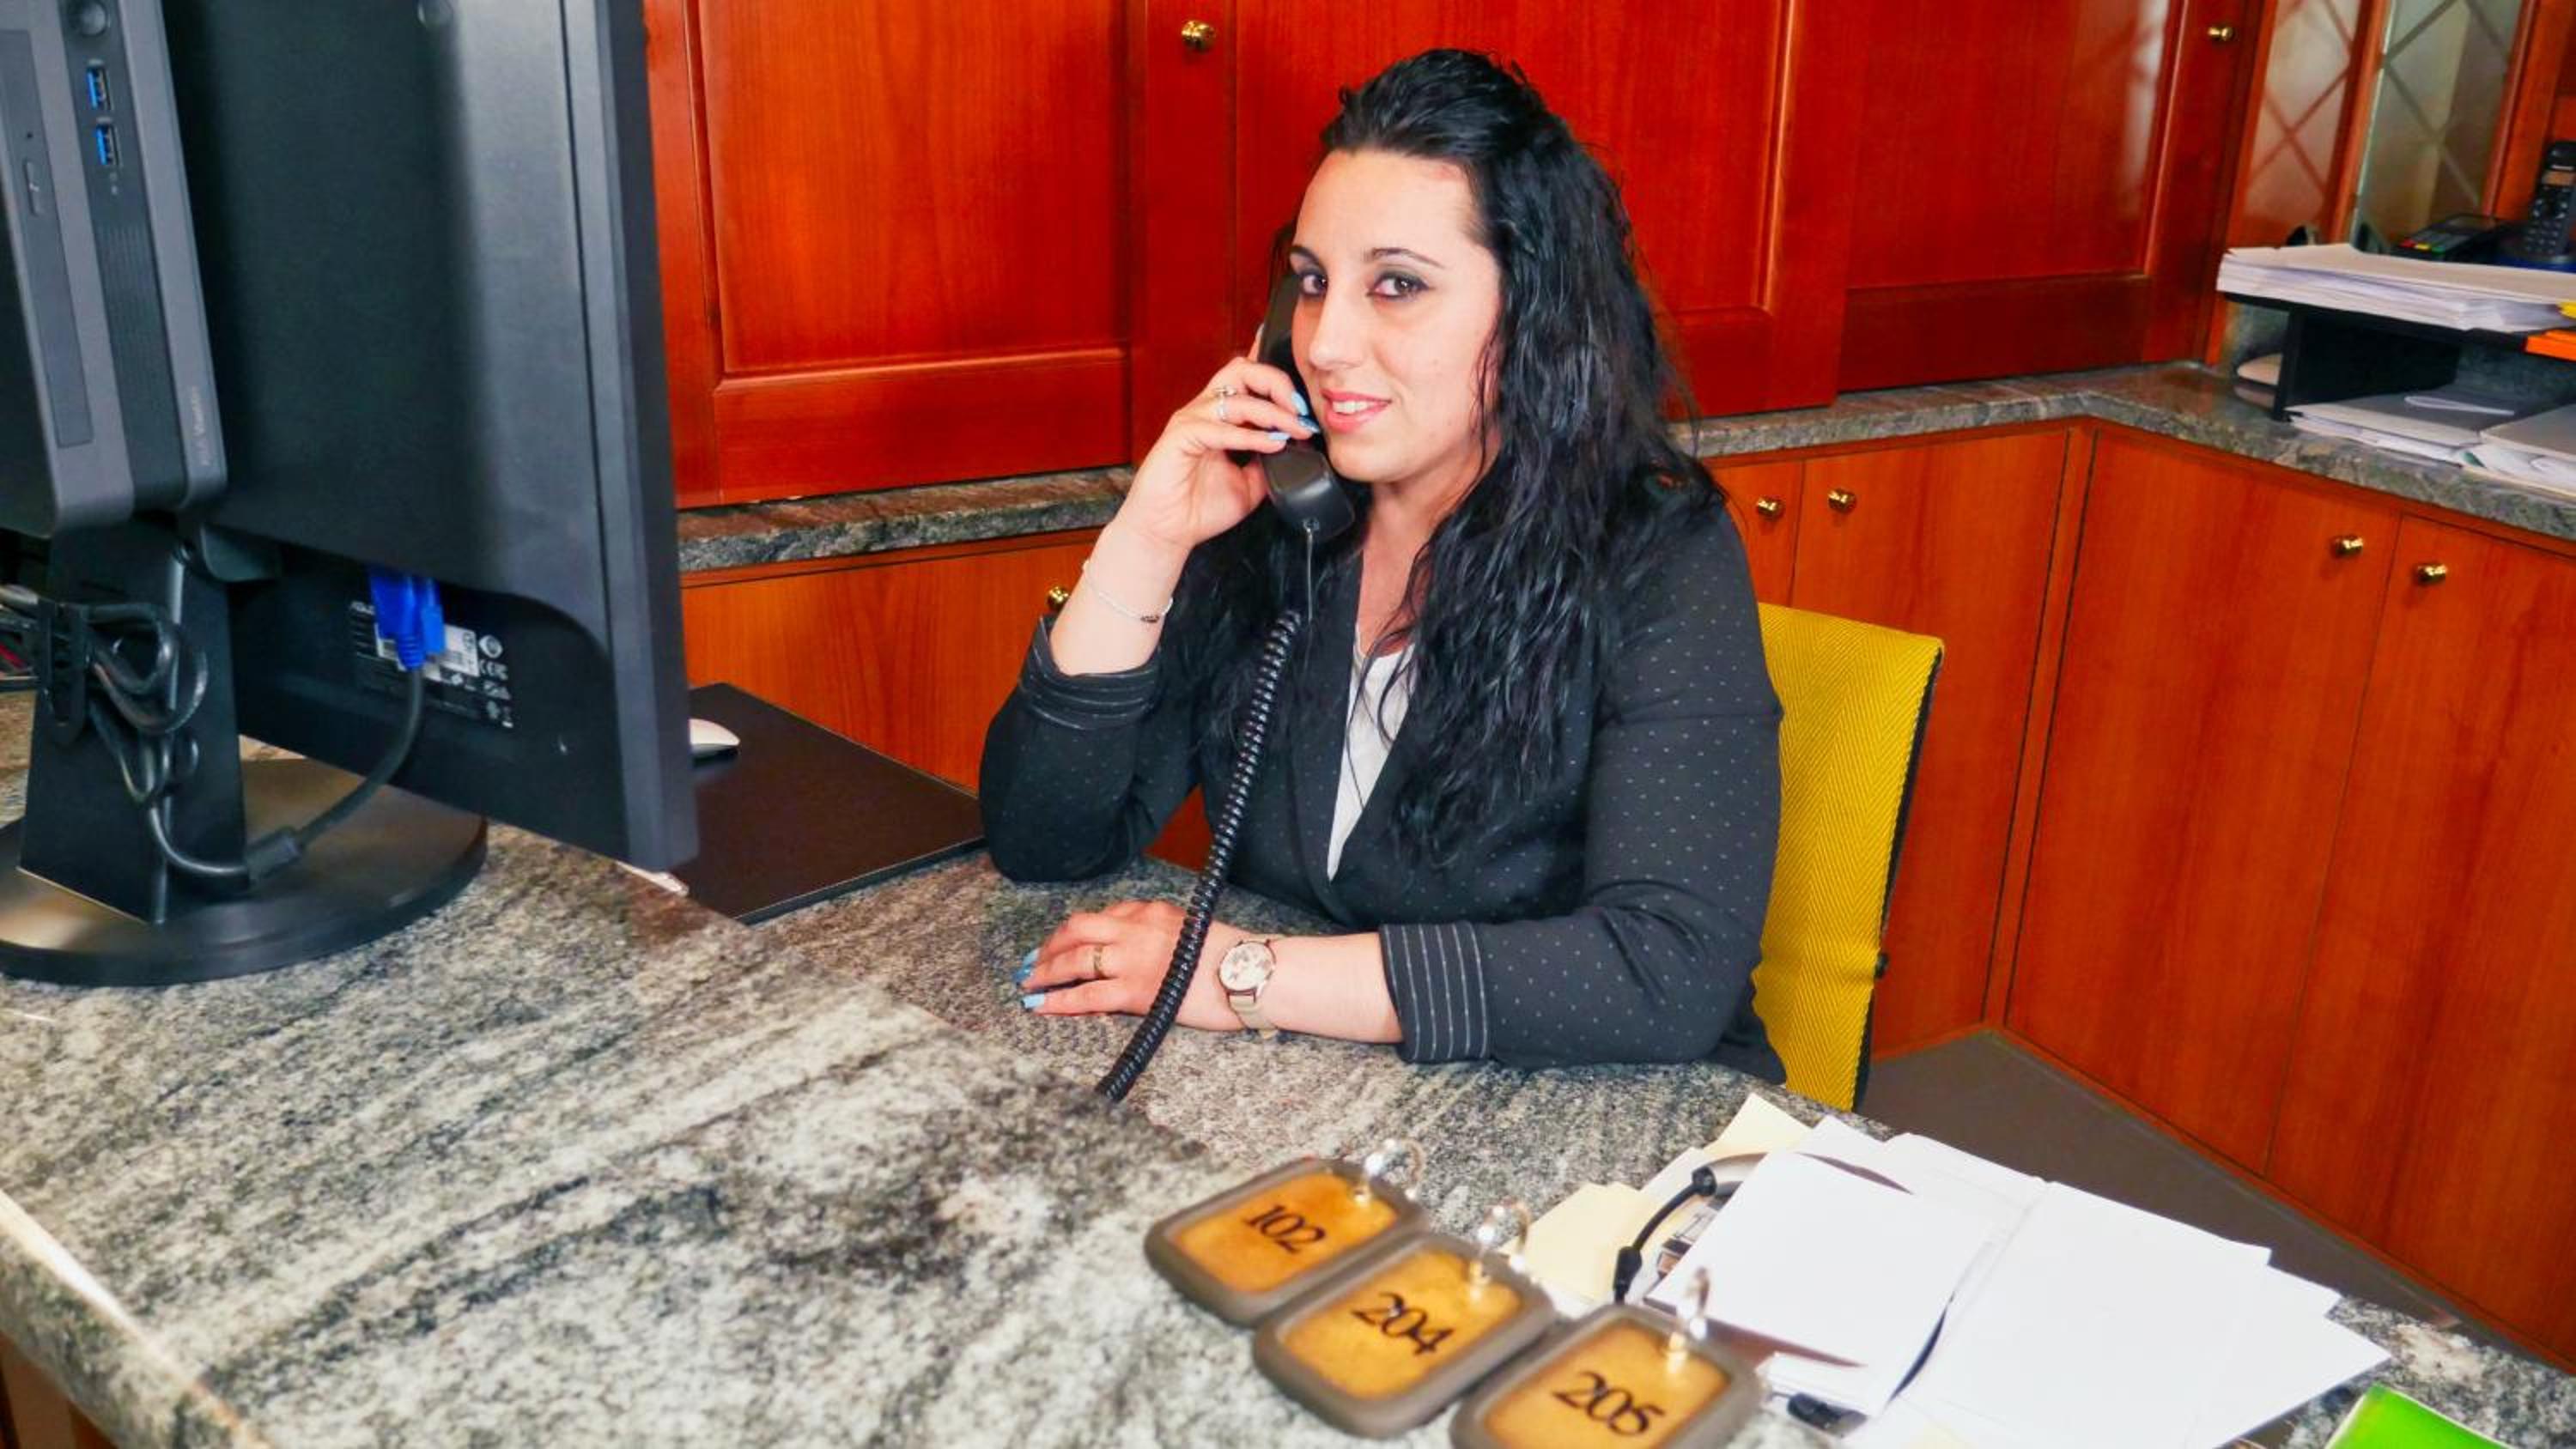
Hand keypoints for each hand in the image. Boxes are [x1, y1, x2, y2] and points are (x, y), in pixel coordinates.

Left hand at [1022, 899, 1254, 1031]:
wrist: (1252, 975)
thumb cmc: (1233, 958)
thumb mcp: (1191, 930)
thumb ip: (1161, 932)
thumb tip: (1137, 948)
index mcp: (1152, 911)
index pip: (1103, 916)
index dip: (1075, 932)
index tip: (1062, 943)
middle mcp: (1138, 927)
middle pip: (1078, 929)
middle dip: (1050, 946)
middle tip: (1034, 962)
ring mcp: (1134, 958)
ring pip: (1075, 959)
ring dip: (1045, 971)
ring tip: (1029, 985)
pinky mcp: (1136, 990)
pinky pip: (1086, 994)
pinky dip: (1058, 1000)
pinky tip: (1042, 1007)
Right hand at [1115, 356, 1318, 558]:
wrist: (1167, 533)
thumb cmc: (1199, 508)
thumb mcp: (1250, 484)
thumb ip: (1269, 463)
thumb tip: (1297, 449)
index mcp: (1220, 417)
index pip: (1250, 380)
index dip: (1280, 386)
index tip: (1306, 410)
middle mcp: (1205, 411)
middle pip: (1242, 371)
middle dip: (1277, 384)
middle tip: (1301, 410)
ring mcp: (1191, 420)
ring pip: (1236, 398)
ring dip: (1272, 411)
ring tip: (1296, 429)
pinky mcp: (1180, 436)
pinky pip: (1220, 428)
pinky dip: (1250, 435)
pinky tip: (1272, 445)